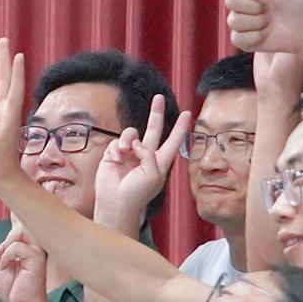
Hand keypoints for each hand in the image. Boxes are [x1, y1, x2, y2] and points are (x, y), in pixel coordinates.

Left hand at [0, 229, 52, 301]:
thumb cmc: (13, 291)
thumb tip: (1, 245)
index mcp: (27, 249)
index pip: (21, 227)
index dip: (13, 225)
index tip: (9, 235)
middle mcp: (34, 247)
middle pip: (22, 224)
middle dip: (9, 236)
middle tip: (4, 256)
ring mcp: (37, 251)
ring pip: (20, 231)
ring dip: (6, 246)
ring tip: (4, 263)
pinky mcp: (37, 258)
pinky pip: (17, 246)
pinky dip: (7, 255)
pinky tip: (6, 267)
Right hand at [93, 96, 191, 228]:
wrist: (115, 203)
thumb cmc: (138, 194)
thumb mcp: (153, 174)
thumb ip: (148, 154)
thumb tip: (135, 142)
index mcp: (160, 162)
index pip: (173, 140)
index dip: (180, 127)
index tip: (188, 113)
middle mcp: (145, 155)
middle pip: (154, 129)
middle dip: (156, 113)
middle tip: (159, 98)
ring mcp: (129, 154)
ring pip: (132, 133)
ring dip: (128, 140)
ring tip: (124, 153)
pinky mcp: (114, 154)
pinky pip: (117, 142)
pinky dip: (116, 149)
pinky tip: (114, 160)